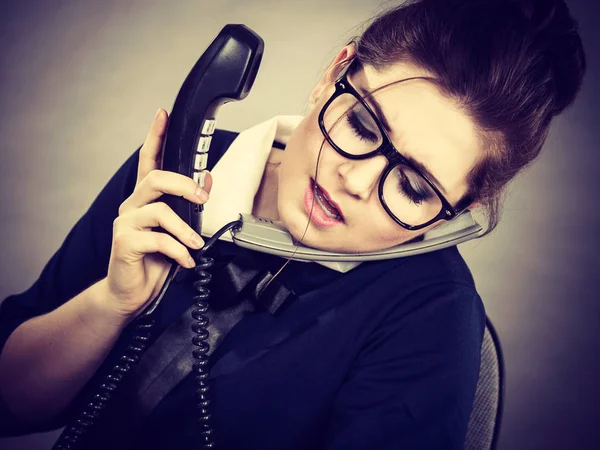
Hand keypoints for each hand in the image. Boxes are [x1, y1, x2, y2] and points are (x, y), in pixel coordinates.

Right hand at [104, 108, 212, 319]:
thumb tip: (206, 178)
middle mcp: (132, 205)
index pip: (148, 160)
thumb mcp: (179, 230)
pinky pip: (158, 240)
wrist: (131, 292)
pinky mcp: (124, 243)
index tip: (163, 114)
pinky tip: (186, 261)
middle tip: (203, 198)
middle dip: (184, 184)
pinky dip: (178, 251)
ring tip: (196, 244)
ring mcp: (126, 223)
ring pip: (160, 210)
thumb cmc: (154, 260)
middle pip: (156, 178)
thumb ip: (189, 206)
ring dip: (185, 229)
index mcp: (145, 199)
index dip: (155, 136)